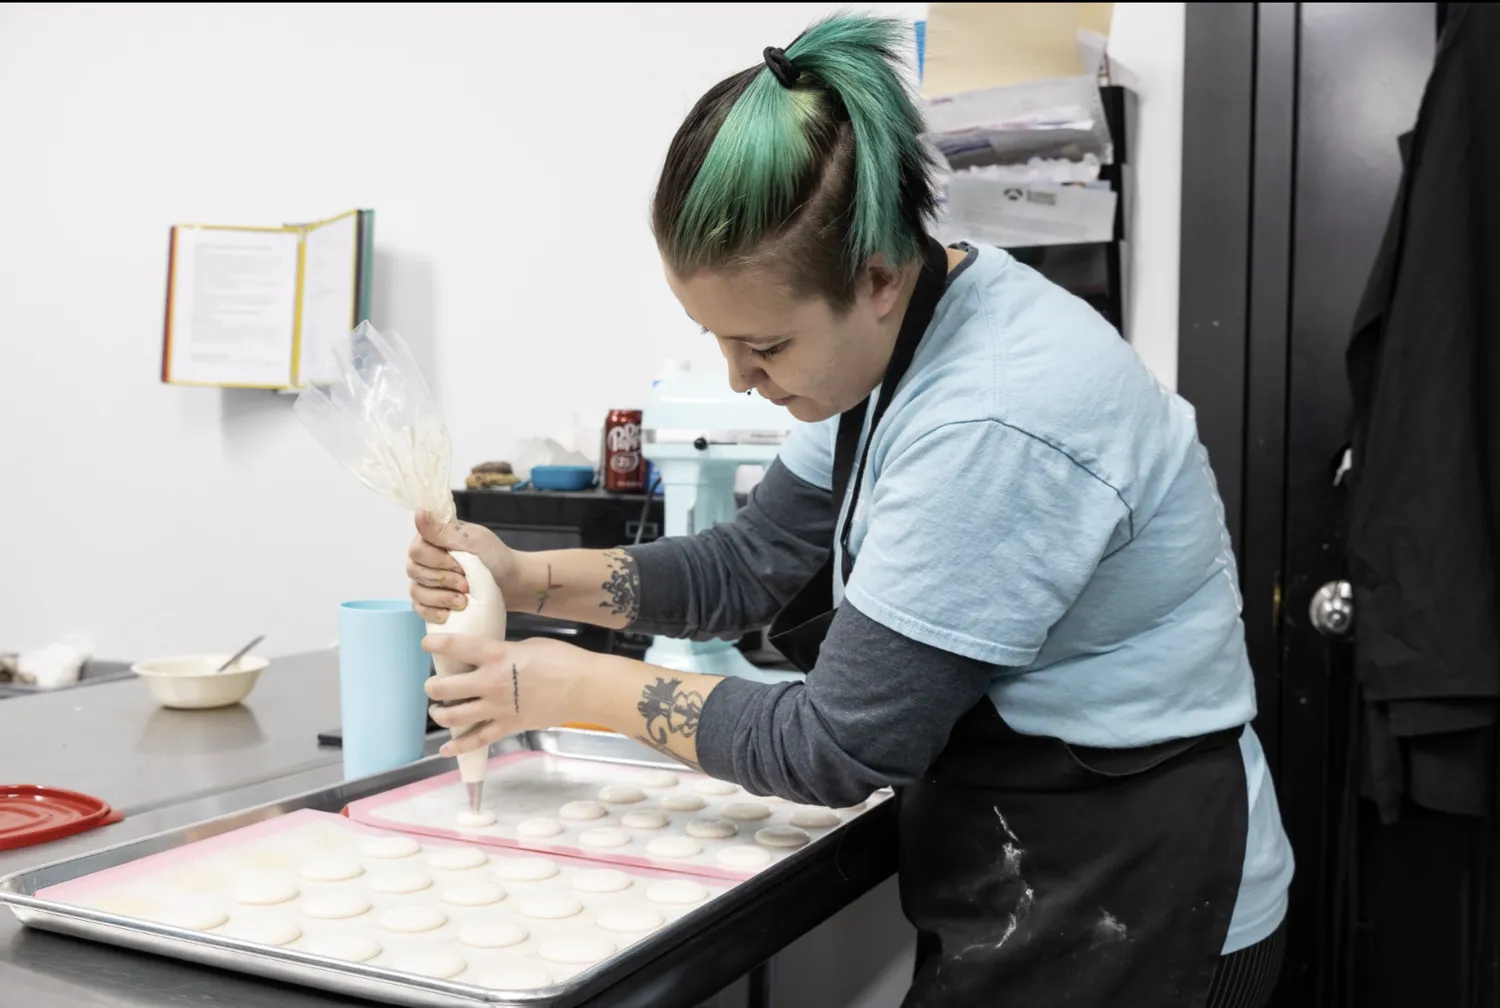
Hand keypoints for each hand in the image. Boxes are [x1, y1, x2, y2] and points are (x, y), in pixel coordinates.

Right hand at [407, 511, 520, 623]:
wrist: (511, 583)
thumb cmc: (495, 557)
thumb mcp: (474, 540)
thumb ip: (443, 530)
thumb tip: (419, 512)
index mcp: (432, 539)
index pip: (416, 550)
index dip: (438, 561)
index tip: (462, 566)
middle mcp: (425, 559)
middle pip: (414, 571)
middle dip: (443, 580)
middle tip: (467, 585)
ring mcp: (426, 581)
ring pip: (416, 592)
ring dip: (441, 598)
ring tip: (463, 601)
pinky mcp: (432, 601)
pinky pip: (419, 609)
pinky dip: (432, 612)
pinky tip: (447, 614)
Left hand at [423, 634, 586, 755]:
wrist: (584, 688)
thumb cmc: (563, 659)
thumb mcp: (529, 645)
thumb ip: (506, 652)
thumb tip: (495, 659)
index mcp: (497, 656)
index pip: (457, 647)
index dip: (436, 645)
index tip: (426, 645)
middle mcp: (491, 683)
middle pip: (446, 688)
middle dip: (433, 687)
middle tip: (433, 685)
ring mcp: (497, 708)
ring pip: (455, 716)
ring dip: (440, 714)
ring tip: (439, 711)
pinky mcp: (508, 726)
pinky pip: (478, 740)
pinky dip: (459, 747)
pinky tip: (445, 750)